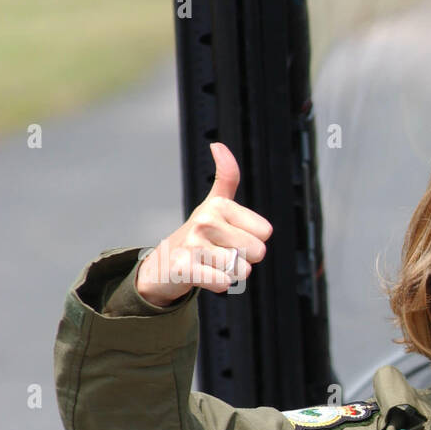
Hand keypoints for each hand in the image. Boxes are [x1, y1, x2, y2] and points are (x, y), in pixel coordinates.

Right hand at [135, 142, 273, 307]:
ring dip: (231, 273)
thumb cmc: (199, 235)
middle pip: (258, 252)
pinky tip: (205, 276)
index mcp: (219, 205)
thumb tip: (218, 144)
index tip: (231, 237)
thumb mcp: (215, 204)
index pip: (265, 232)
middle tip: (221, 253)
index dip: (253, 240)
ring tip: (212, 264)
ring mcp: (193, 244)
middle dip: (244, 259)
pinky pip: (223, 283)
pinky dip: (219, 285)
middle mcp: (206, 221)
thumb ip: (226, 177)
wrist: (165, 264)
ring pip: (243, 270)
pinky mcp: (184, 267)